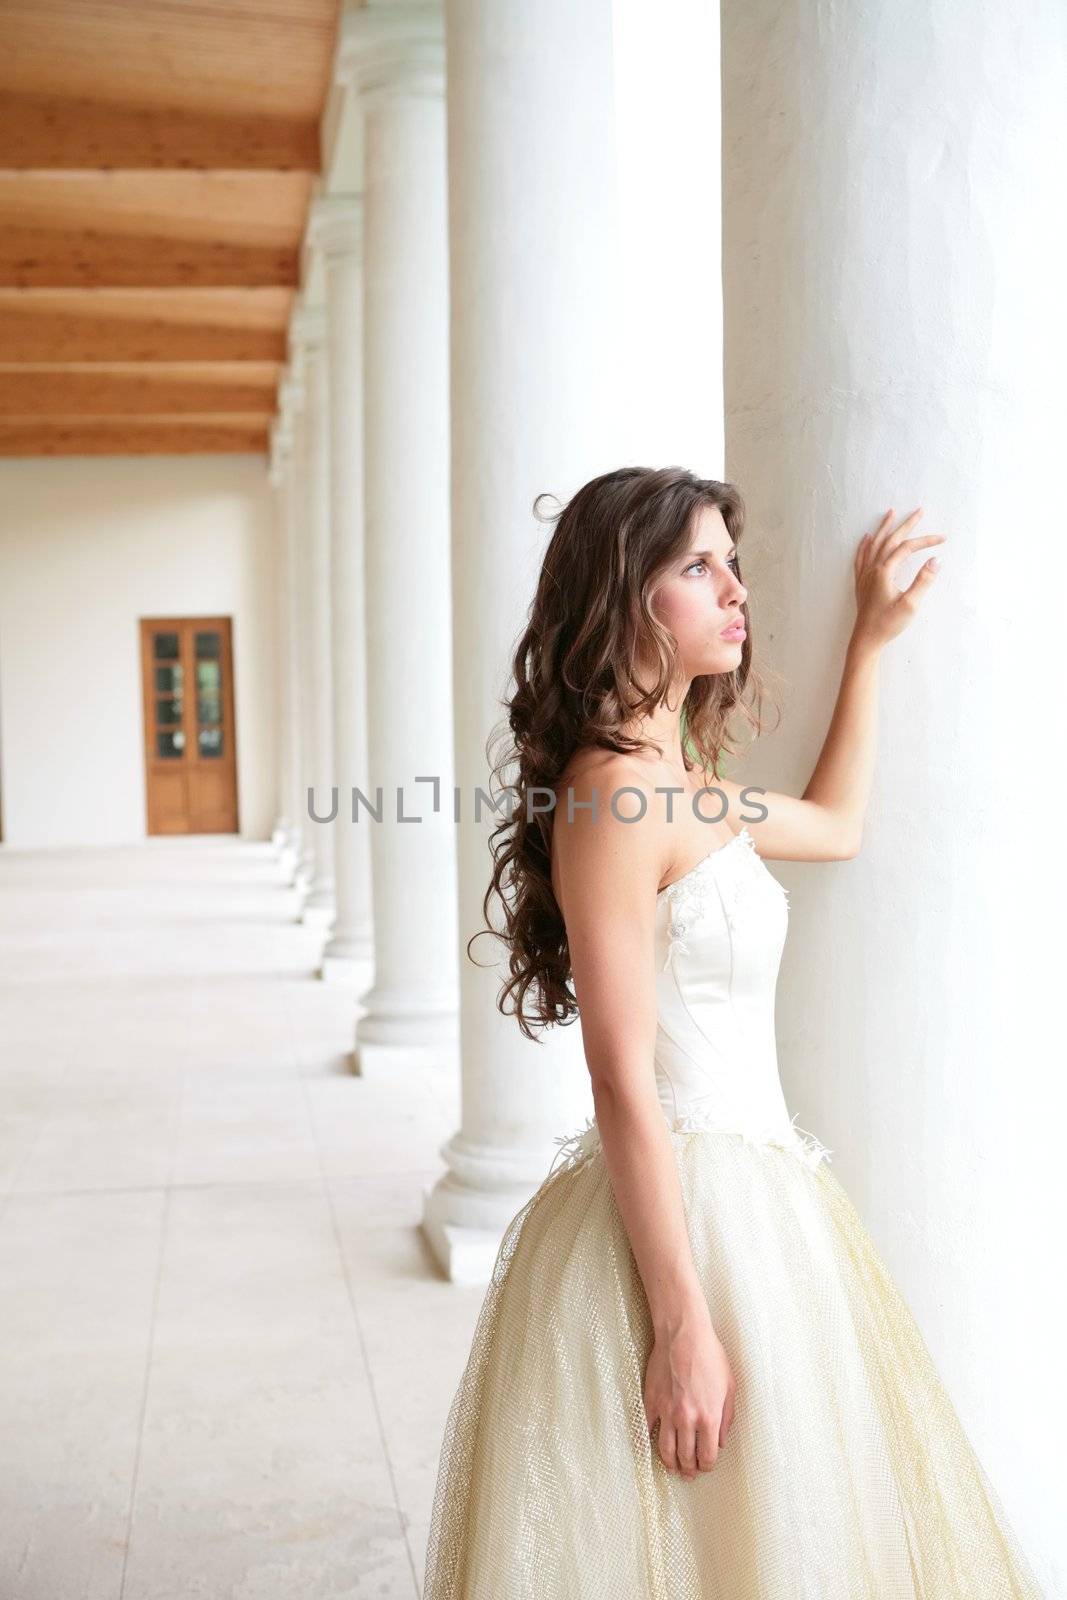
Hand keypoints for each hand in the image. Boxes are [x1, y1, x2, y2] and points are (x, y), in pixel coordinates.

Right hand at [643, 1306, 735, 1479]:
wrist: (684, 1335)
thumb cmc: (710, 1356)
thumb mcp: (730, 1387)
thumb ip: (727, 1418)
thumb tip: (721, 1441)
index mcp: (709, 1418)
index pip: (707, 1456)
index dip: (706, 1467)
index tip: (705, 1467)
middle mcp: (687, 1420)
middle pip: (686, 1457)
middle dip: (689, 1470)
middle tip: (688, 1474)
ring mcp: (667, 1412)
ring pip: (665, 1450)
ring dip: (670, 1463)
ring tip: (673, 1467)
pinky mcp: (651, 1401)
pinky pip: (648, 1429)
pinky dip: (650, 1442)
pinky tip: (653, 1446)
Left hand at [852, 508, 945, 649]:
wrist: (866, 640)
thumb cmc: (888, 624)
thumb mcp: (911, 604)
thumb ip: (924, 580)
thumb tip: (936, 559)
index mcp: (885, 572)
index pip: (908, 548)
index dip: (926, 541)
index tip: (943, 539)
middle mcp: (873, 569)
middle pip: (891, 540)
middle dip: (906, 524)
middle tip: (919, 511)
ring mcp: (865, 575)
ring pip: (875, 545)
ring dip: (885, 528)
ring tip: (891, 513)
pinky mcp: (861, 583)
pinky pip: (861, 557)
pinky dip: (865, 545)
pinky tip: (867, 538)